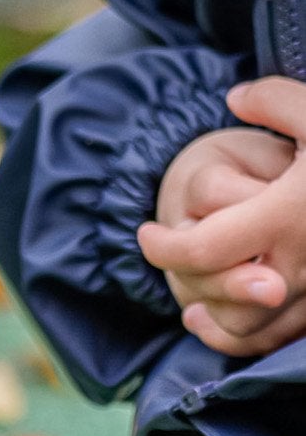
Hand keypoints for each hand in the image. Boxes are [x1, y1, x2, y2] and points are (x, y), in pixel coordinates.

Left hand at [138, 80, 305, 354]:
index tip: (145, 233)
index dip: (162, 247)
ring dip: (209, 312)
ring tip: (189, 297)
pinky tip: (215, 316)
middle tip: (164, 252)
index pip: (201, 248)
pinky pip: (274, 338)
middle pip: (215, 290)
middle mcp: (300, 261)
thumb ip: (279, 100)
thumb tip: (234, 97)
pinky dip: (239, 336)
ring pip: (243, 325)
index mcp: (289, 214)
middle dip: (181, 274)